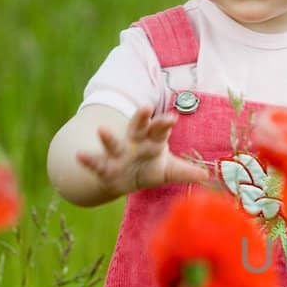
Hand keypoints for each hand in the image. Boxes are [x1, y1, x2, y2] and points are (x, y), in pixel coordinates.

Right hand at [75, 107, 208, 196]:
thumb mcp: (168, 171)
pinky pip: (95, 162)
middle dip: (140, 118)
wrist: (123, 179)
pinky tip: (79, 155)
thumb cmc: (148, 169)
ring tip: (102, 130)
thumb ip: (184, 171)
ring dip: (108, 137)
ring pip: (113, 143)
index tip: (172, 118)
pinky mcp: (104, 166)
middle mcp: (133, 143)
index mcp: (152, 141)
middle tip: (145, 107)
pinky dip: (87, 159)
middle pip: (137, 128)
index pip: (160, 130)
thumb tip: (207, 175)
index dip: (165, 124)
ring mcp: (117, 153)